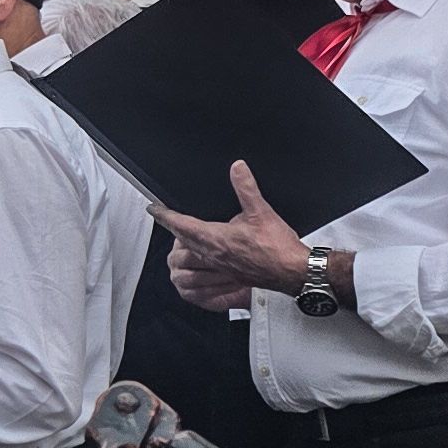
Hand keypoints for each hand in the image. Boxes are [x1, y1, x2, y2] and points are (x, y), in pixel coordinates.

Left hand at [155, 163, 311, 302]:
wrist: (293, 272)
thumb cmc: (278, 248)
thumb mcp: (261, 211)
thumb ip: (246, 188)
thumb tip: (238, 168)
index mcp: (216, 238)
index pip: (181, 225)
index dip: (164, 216)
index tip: (154, 209)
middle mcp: (212, 256)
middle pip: (179, 245)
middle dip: (171, 233)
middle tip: (168, 222)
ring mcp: (218, 270)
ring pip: (187, 263)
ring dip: (179, 253)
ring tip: (178, 243)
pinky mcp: (226, 279)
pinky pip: (200, 278)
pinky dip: (192, 273)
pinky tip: (194, 268)